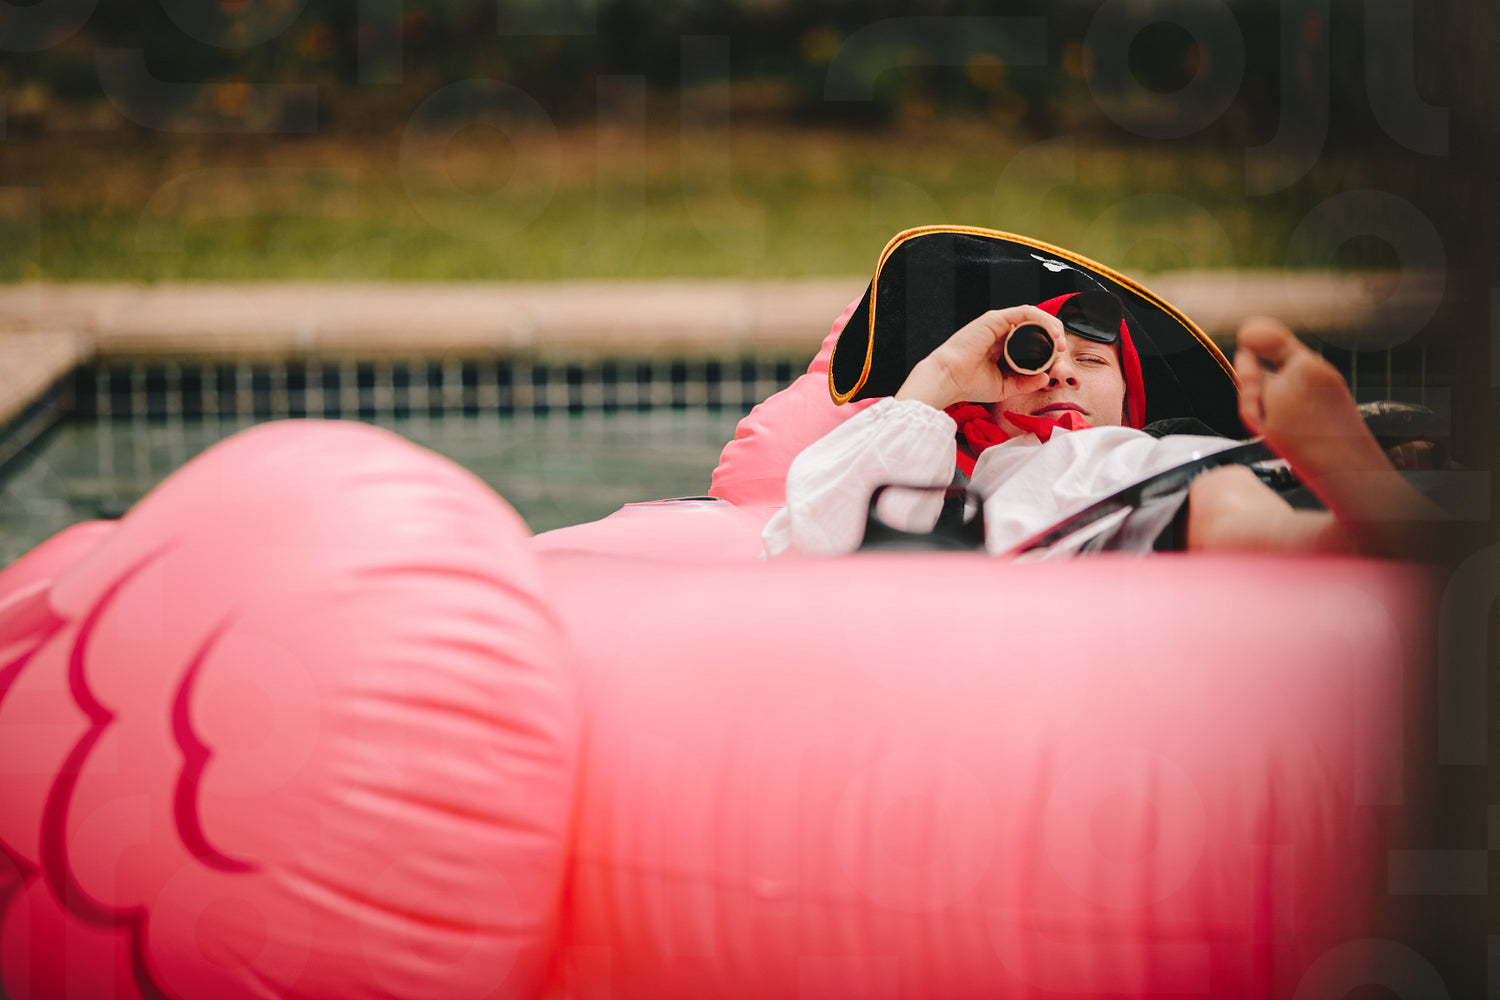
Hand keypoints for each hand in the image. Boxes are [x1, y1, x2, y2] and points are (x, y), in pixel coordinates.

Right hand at [894, 306, 1064, 410]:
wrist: (949, 380)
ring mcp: (998, 323)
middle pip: (1035, 325)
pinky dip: (1042, 319)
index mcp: (1001, 345)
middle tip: (1062, 349)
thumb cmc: (969, 384)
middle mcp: (1000, 331)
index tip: (1057, 358)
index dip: (1048, 345)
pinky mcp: (995, 318)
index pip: (1031, 338)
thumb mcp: (1004, 387)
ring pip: (1033, 315)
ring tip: (1059, 341)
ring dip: (1051, 325)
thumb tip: (1045, 378)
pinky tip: (1051, 332)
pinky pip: (1025, 312)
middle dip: (1053, 334)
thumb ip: (1025, 383)